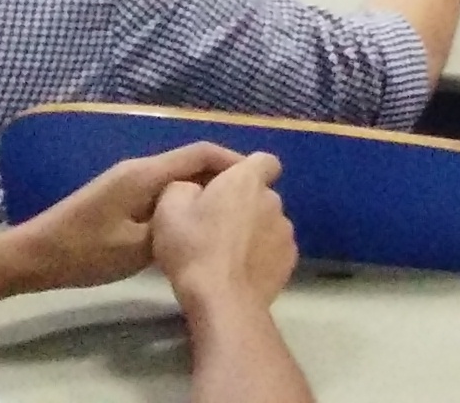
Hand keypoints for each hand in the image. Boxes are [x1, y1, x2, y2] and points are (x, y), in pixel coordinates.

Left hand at [10, 143, 245, 290]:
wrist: (31, 256)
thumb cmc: (83, 252)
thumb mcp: (136, 247)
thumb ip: (175, 228)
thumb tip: (206, 217)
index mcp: (146, 174)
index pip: (201, 153)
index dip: (235, 160)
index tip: (264, 174)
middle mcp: (139, 168)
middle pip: (192, 160)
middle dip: (225, 174)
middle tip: (254, 196)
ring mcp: (127, 180)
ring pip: (178, 175)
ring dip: (205, 187)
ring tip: (231, 211)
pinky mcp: (119, 195)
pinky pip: (163, 188)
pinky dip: (185, 197)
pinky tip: (194, 221)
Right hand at [151, 152, 297, 314]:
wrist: (223, 299)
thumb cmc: (193, 248)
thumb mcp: (169, 209)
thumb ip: (183, 186)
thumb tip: (194, 188)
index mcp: (247, 181)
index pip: (263, 160)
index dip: (246, 170)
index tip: (226, 186)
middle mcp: (273, 200)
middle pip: (261, 194)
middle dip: (243, 204)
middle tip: (214, 225)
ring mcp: (286, 231)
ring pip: (268, 223)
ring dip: (253, 231)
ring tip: (226, 254)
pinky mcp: (290, 259)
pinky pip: (274, 249)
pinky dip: (261, 255)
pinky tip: (240, 271)